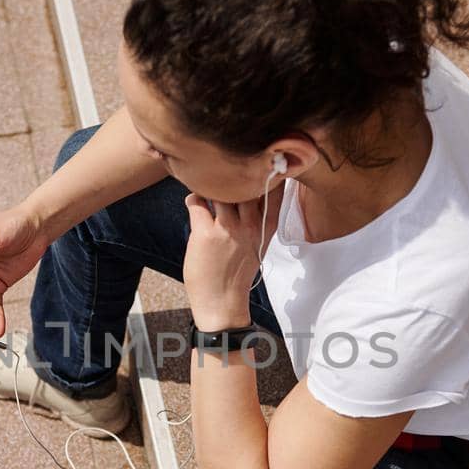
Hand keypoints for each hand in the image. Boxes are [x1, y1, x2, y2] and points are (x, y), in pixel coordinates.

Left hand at [182, 186, 280, 328]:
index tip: (256, 165)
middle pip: (246, 182)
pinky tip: (196, 204)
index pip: (275, 189)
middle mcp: (250, 225)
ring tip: (206, 191)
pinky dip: (194, 199)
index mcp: (267, 227)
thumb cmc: (238, 273)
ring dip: (209, 186)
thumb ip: (258, 218)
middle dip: (234, 175)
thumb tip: (246, 190)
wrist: (222, 303)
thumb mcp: (258, 244)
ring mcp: (228, 228)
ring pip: (219, 188)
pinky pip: (197, 201)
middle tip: (222, 175)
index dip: (265, 173)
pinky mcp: (205, 233)